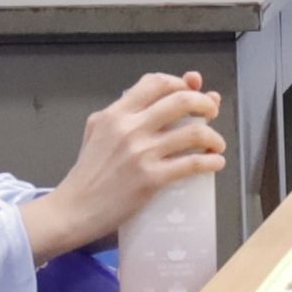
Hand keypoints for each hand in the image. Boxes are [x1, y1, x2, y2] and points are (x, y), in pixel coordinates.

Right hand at [19, 70, 226, 260]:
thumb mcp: (96, 131)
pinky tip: (215, 163)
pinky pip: (192, 164)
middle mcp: (130, 127)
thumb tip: (158, 102)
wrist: (74, 209)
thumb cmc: (87, 172)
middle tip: (212, 114)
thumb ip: (123, 113)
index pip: (156, 83)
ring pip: (194, 132)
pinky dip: (211, 162)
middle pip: (182, 100)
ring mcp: (142, 153)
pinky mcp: (152, 179)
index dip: (181, 83)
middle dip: (206, 104)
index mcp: (116, 113)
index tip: (191, 91)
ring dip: (214, 136)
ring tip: (217, 144)